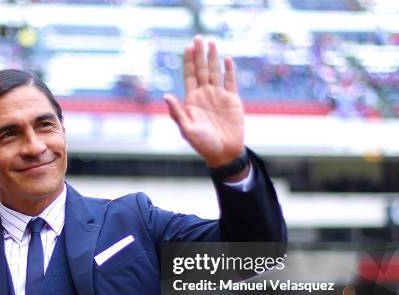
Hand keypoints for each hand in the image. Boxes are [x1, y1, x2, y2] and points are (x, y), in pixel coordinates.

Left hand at [164, 36, 244, 167]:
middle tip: (199, 37)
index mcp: (192, 100)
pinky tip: (227, 59)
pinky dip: (229, 70)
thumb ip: (177, 112)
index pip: (190, 76)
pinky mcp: (232, 100)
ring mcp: (219, 96)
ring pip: (215, 72)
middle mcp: (205, 95)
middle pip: (202, 70)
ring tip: (212, 42)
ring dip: (213, 58)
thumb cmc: (203, 144)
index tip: (187, 46)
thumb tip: (166, 96)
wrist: (223, 153)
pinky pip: (231, 82)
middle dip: (200, 54)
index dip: (189, 61)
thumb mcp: (187, 129)